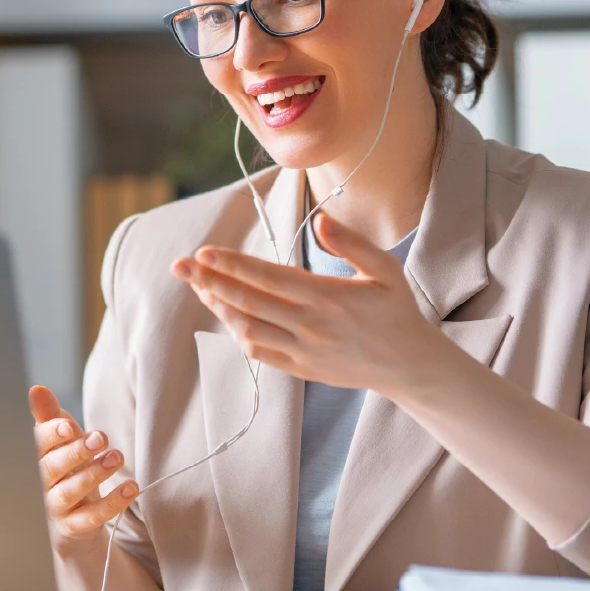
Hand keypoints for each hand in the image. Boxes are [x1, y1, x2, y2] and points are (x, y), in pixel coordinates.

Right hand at [28, 385, 138, 545]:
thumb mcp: (62, 442)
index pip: (37, 445)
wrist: (71, 520)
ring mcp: (57, 507)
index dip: (50, 435)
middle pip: (52, 467)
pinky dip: (112, 503)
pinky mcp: (75, 526)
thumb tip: (37, 389)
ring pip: (70, 491)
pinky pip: (92, 517)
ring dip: (94, 474)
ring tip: (117, 458)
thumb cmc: (66, 472)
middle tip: (100, 438)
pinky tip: (131, 487)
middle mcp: (43, 483)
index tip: (69, 426)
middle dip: (76, 452)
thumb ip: (51, 417)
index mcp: (39, 457)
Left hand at [171, 213, 454, 394]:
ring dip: (218, 307)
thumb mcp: (385, 270)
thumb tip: (320, 220)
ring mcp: (303, 351)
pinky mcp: (300, 369)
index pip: (268, 278)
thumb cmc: (397, 311)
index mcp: (327, 297)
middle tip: (180, 266)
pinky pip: (259, 352)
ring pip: (247, 329)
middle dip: (209, 282)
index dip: (233, 265)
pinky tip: (225, 314)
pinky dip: (237, 333)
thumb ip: (352, 244)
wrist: (410, 366)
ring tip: (198, 286)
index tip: (204, 253)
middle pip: (247, 302)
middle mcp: (310, 326)